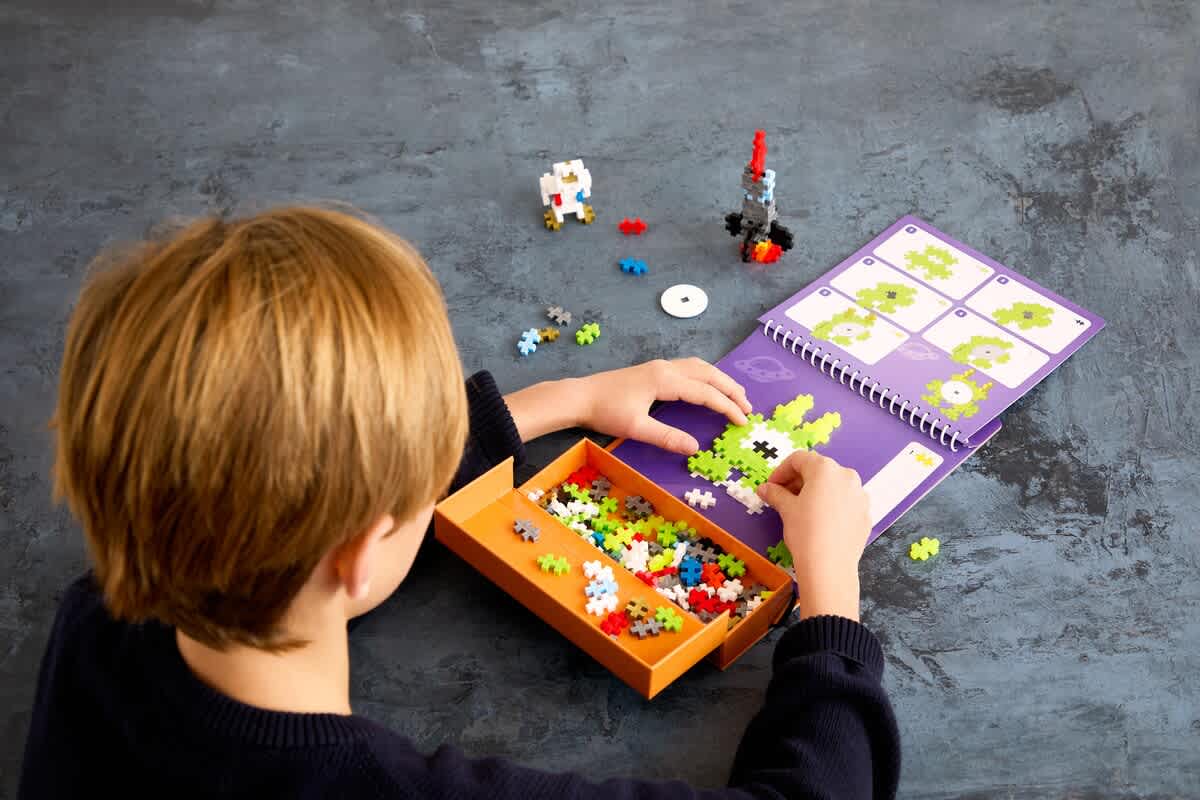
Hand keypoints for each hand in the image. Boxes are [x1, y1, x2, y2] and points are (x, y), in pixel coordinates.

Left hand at [576, 358, 750, 453]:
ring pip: (699, 367)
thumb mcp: (637, 428)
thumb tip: (695, 448)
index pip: (706, 392)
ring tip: (735, 396)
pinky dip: (706, 376)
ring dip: (719, 380)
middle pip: (708, 374)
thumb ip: (667, 437)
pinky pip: (689, 368)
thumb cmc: (606, 411)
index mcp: (665, 380)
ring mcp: (659, 366)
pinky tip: (707, 386)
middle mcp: (666, 368)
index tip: (742, 421)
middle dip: (731, 390)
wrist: (580, 396)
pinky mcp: (653, 370)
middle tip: (748, 408)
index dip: (727, 407)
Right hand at [756, 451, 869, 620]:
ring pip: (834, 486)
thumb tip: (764, 489)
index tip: (770, 486)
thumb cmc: (805, 532)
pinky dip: (831, 505)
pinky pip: (845, 503)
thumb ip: (775, 494)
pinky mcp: (865, 514)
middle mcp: (846, 476)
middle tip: (782, 497)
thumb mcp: (786, 510)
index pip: (799, 459)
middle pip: (818, 470)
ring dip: (816, 492)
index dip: (780, 471)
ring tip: (801, 509)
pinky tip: (820, 522)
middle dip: (798, 481)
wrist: (830, 567)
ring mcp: (860, 495)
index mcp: (825, 469)